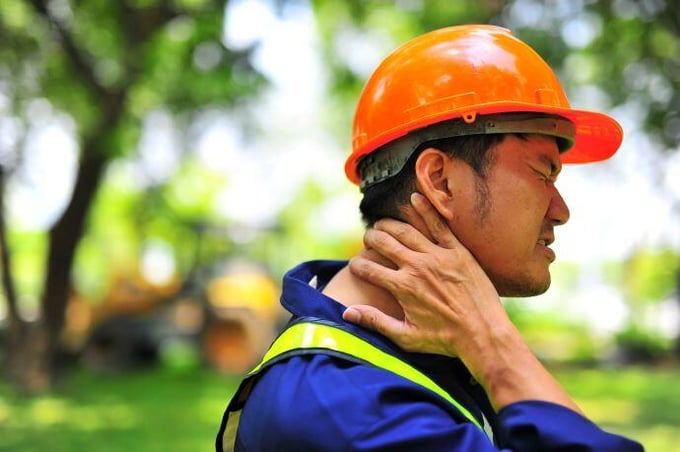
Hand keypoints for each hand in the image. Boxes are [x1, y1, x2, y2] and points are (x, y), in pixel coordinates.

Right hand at [344, 192, 506, 358]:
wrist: (484, 334)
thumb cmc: (445, 340)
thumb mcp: (406, 337)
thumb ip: (375, 321)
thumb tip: (347, 313)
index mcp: (402, 287)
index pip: (369, 269)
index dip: (357, 266)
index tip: (355, 266)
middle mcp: (417, 267)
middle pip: (384, 243)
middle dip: (371, 238)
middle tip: (367, 239)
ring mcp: (438, 256)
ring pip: (407, 231)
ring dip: (390, 224)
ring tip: (382, 224)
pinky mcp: (457, 251)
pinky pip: (439, 225)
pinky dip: (425, 209)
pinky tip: (415, 198)